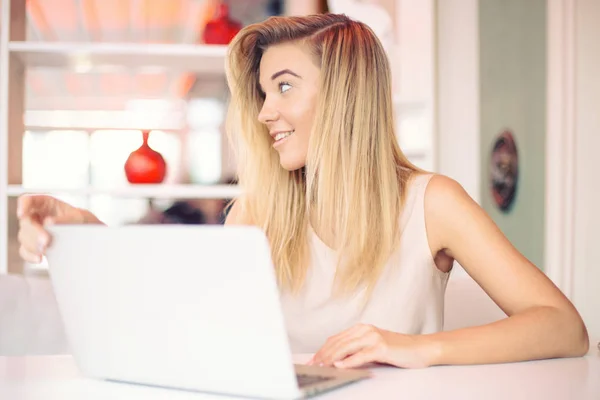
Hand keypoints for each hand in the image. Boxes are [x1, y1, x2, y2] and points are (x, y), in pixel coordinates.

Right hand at [16, 195, 97, 263]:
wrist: (87, 236)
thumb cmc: (81, 222)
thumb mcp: (78, 217)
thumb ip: (65, 218)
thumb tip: (48, 222)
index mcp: (45, 204)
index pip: (27, 200)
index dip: (22, 206)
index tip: (22, 214)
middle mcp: (36, 216)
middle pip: (25, 222)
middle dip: (34, 232)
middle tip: (45, 240)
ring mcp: (33, 231)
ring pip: (23, 237)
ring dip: (33, 244)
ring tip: (45, 249)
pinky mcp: (34, 245)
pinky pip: (25, 251)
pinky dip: (30, 255)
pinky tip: (39, 259)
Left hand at [308, 324, 438, 368]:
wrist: (420, 348)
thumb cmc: (397, 350)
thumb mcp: (373, 348)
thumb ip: (356, 350)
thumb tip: (336, 361)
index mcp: (361, 329)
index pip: (336, 339)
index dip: (322, 350)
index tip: (312, 360)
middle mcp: (365, 330)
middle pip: (338, 343)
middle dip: (323, 355)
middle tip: (312, 365)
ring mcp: (373, 337)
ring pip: (346, 348)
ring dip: (331, 358)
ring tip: (321, 366)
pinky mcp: (381, 347)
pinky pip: (361, 355)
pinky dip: (349, 361)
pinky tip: (340, 366)